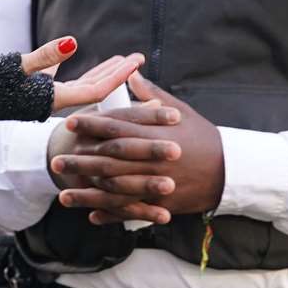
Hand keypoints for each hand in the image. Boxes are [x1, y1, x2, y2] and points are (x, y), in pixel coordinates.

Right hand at [19, 39, 143, 113]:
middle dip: (119, 74)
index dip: (118, 76)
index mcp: (55, 100)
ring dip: (105, 72)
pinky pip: (72, 83)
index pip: (97, 89)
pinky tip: (97, 63)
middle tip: (140, 60)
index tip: (137, 62)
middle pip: (96, 88)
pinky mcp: (42, 92)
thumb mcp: (18, 67)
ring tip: (125, 61)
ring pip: (86, 86)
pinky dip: (87, 73)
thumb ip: (45, 56)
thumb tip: (72, 42)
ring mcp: (50, 98)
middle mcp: (57, 102)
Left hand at [50, 72, 224, 223]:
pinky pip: (132, 211)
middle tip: (57, 161)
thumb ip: (151, 95)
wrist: (231, 171)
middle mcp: (155, 161)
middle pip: (112, 161)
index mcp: (158, 135)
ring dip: (88, 193)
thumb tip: (130, 72)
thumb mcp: (181, 111)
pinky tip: (89, 214)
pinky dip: (111, 214)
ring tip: (62, 193)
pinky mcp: (163, 205)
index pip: (120, 128)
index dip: (93, 126)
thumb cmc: (204, 137)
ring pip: (116, 190)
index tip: (71, 123)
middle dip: (82, 162)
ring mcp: (158, 186)